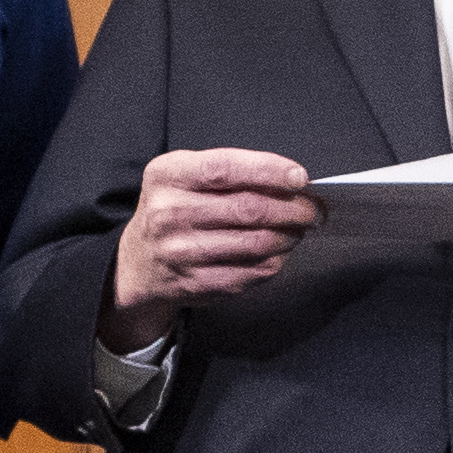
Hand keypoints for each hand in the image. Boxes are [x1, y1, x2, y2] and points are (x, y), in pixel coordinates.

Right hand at [106, 148, 315, 340]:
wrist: (138, 262)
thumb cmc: (174, 209)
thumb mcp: (185, 175)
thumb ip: (231, 172)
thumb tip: (292, 181)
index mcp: (168, 175)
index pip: (225, 169)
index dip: (269, 171)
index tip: (301, 177)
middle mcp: (169, 213)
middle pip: (248, 209)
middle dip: (293, 209)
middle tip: (314, 209)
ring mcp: (181, 252)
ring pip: (257, 243)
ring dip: (290, 235)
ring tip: (299, 228)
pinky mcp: (196, 283)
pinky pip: (252, 272)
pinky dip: (276, 260)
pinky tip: (279, 250)